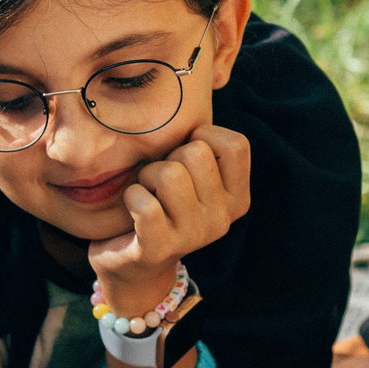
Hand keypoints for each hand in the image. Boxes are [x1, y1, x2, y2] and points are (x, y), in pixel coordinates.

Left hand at [88, 124, 250, 315]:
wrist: (135, 268)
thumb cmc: (163, 207)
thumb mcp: (194, 180)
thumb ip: (205, 150)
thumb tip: (196, 100)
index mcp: (237, 199)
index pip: (236, 144)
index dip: (203, 137)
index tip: (186, 156)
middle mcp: (222, 219)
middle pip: (195, 153)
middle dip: (168, 157)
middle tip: (160, 183)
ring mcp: (193, 237)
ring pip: (169, 174)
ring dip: (146, 177)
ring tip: (147, 194)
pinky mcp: (158, 248)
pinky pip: (143, 203)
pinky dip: (131, 197)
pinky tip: (132, 211)